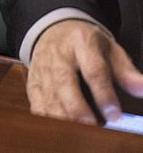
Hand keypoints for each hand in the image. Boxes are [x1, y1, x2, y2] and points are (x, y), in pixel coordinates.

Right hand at [27, 19, 142, 122]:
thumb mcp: (109, 49)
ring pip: (49, 96)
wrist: (53, 29)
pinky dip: (47, 120)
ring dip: (62, 118)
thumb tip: (141, 88)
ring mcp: (43, 69)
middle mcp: (58, 55)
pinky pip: (37, 104)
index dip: (103, 94)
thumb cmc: (86, 44)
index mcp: (81, 43)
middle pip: (64, 83)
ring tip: (79, 134)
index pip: (93, 69)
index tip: (115, 115)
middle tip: (92, 127)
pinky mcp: (33, 83)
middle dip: (77, 108)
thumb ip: (126, 71)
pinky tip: (60, 131)